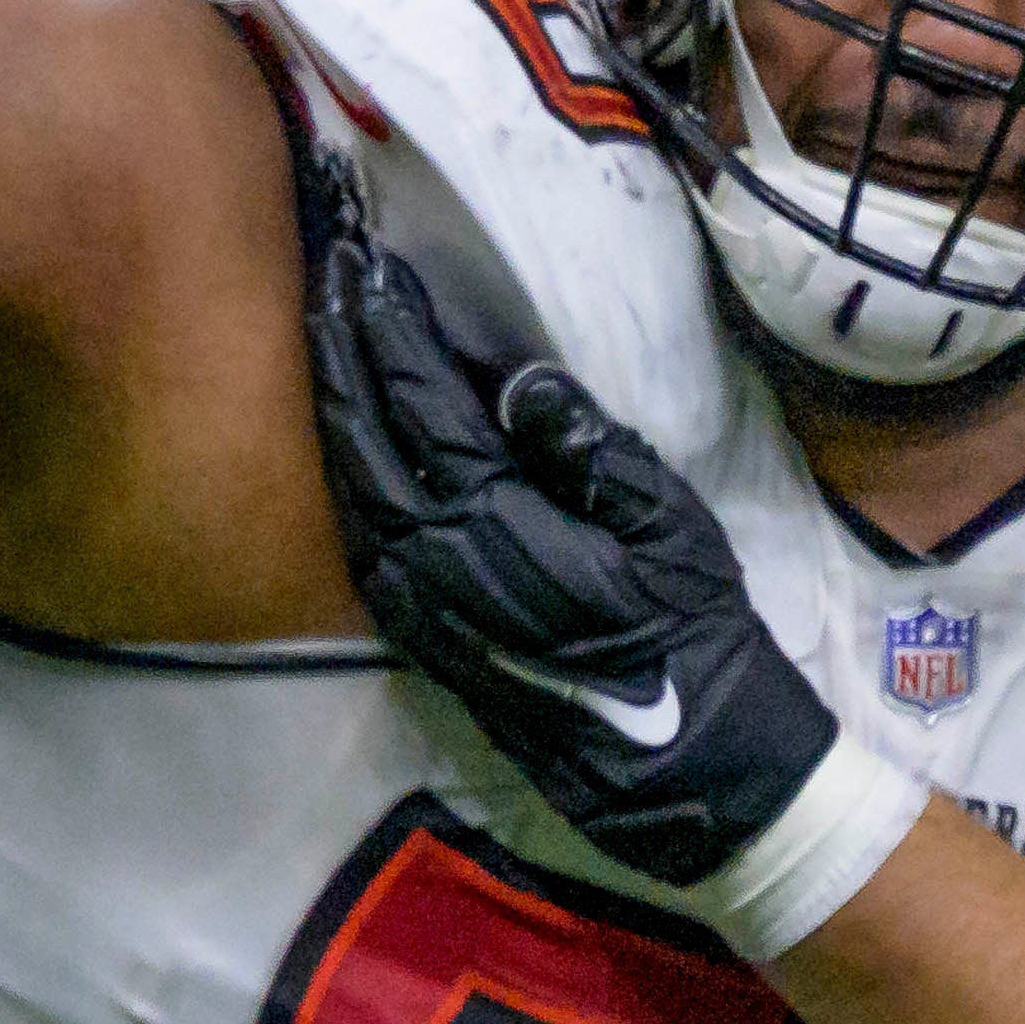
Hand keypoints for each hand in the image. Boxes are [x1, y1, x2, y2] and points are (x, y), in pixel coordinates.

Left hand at [309, 222, 839, 889]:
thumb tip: (519, 380)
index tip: (368, 261)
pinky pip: (363, 541)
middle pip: (364, 435)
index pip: (421, 401)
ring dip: (334, 405)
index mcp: (498, 523)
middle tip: (328, 271)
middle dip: (341, 347)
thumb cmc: (696, 632)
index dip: (389, 327)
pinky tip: (346, 442)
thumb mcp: (669, 527)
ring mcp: (422, 606)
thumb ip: (588, 449)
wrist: (690, 762)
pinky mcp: (424, 639)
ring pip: (352, 487)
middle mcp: (438, 562)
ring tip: (329, 334)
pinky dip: (345, 479)